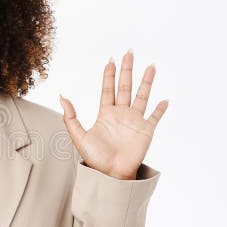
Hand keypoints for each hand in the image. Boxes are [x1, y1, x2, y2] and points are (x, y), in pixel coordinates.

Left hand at [59, 49, 167, 179]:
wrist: (111, 174)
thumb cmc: (95, 159)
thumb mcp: (78, 136)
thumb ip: (70, 117)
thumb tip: (62, 97)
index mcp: (106, 114)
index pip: (108, 89)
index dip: (109, 74)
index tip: (111, 60)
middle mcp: (121, 114)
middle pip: (125, 86)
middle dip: (127, 69)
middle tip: (129, 52)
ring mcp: (134, 121)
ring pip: (142, 96)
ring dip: (147, 81)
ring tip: (151, 66)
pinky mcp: (146, 131)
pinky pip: (155, 117)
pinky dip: (160, 109)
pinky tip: (164, 99)